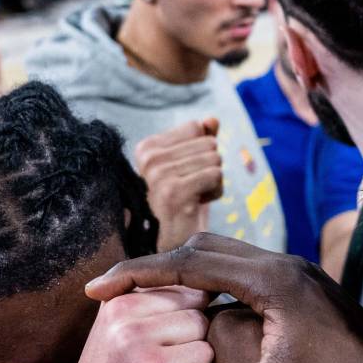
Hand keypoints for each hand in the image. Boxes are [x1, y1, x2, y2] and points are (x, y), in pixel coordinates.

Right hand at [48, 286, 213, 362]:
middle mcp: (121, 308)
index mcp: (115, 298)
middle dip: (193, 331)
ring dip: (197, 354)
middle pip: (195, 300)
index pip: (179, 279)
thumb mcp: (117, 337)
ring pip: (203, 325)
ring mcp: (133, 334)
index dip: (186, 312)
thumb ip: (151, 309)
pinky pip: (204, 354)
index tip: (164, 345)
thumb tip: (203, 287)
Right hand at [84, 234, 362, 362]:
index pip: (190, 263)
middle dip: (154, 268)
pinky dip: (210, 284)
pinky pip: (245, 273)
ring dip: (182, 274)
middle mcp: (286, 266)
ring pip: (225, 259)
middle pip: (203, 250)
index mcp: (275, 282)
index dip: (138, 274)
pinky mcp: (305, 290)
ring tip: (141, 297)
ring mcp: (298, 274)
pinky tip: (192, 310)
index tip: (97, 288)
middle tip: (111, 288)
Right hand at [135, 119, 222, 250]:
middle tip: (192, 190)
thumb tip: (212, 120)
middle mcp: (148, 159)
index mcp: (147, 147)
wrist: (175, 243)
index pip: (196, 127)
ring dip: (213, 182)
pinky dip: (216, 191)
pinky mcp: (173, 192)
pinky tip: (198, 204)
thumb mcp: (192, 165)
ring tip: (194, 198)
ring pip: (214, 159)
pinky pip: (216, 175)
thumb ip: (201, 139)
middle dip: (210, 168)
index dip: (201, 152)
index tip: (186, 175)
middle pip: (208, 143)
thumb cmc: (185, 201)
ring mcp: (158, 176)